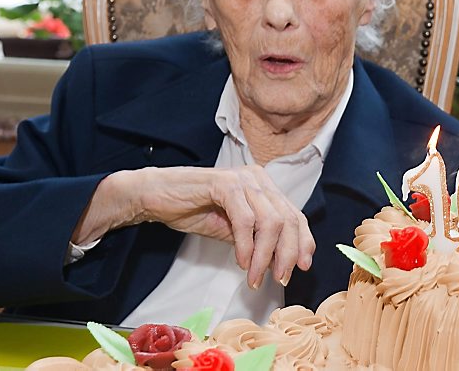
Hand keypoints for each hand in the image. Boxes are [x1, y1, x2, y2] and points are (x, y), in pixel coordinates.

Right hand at [73, 166, 315, 287]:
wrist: (154, 196)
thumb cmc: (192, 210)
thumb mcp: (232, 229)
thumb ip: (255, 240)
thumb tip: (278, 263)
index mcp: (264, 187)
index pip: (295, 215)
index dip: (303, 242)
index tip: (303, 267)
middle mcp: (259, 179)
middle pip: (288, 219)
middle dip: (288, 253)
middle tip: (280, 278)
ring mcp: (243, 179)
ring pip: (271, 221)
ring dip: (265, 255)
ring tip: (255, 277)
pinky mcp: (225, 184)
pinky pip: (246, 220)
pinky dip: (247, 245)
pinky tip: (241, 262)